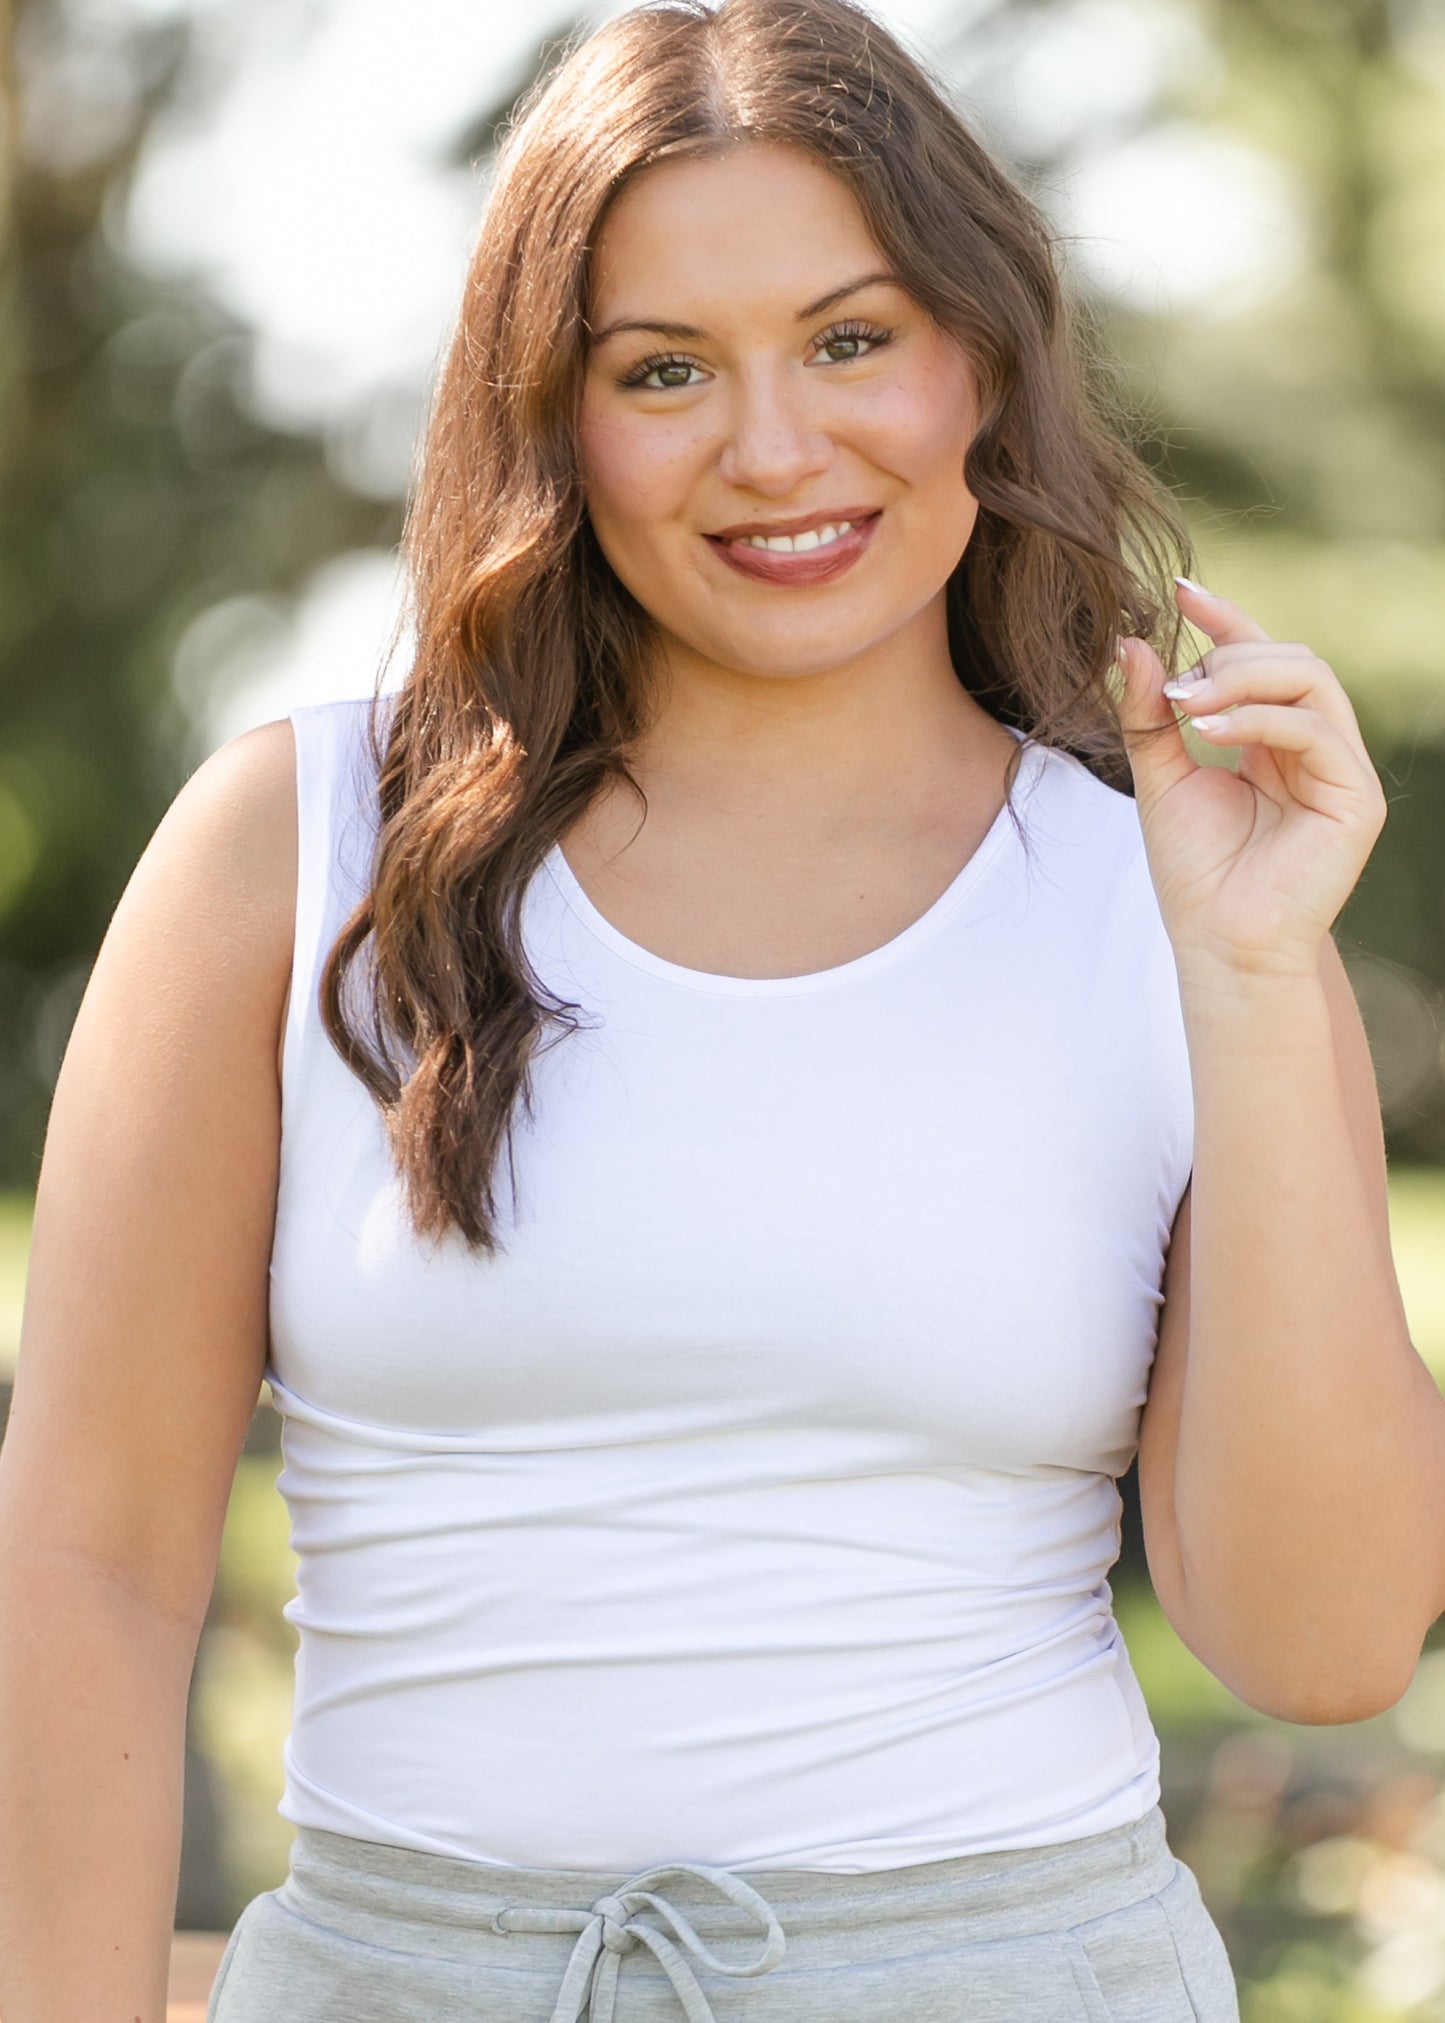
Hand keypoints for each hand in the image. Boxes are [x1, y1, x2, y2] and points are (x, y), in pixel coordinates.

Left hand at [1116, 579, 1387, 979]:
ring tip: (1187, 703)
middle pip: (1292, 658)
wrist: (1220, 946)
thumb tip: (1129, 642)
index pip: (1262, 658)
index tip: (1178, 591)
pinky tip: (1209, 732)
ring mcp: (1342, 770)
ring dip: (1243, 678)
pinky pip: (1315, 730)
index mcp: (1275, 740)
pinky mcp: (1355, 798)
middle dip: (1229, 656)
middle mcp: (1316, 747)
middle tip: (1176, 686)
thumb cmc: (1195, 873)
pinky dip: (1260, 719)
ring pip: (1310, 680)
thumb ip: (1149, 715)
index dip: (1226, 619)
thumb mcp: (1160, 780)